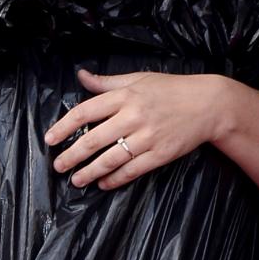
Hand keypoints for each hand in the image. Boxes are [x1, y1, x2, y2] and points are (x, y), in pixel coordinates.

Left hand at [45, 67, 235, 188]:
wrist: (208, 105)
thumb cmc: (171, 89)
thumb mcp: (139, 79)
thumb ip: (107, 82)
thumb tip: (81, 76)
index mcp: (125, 96)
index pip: (85, 112)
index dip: (64, 127)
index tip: (50, 139)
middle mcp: (133, 116)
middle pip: (93, 139)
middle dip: (72, 156)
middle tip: (58, 166)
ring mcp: (147, 137)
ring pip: (110, 159)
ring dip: (89, 172)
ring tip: (76, 180)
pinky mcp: (160, 155)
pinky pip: (131, 170)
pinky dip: (114, 179)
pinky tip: (103, 183)